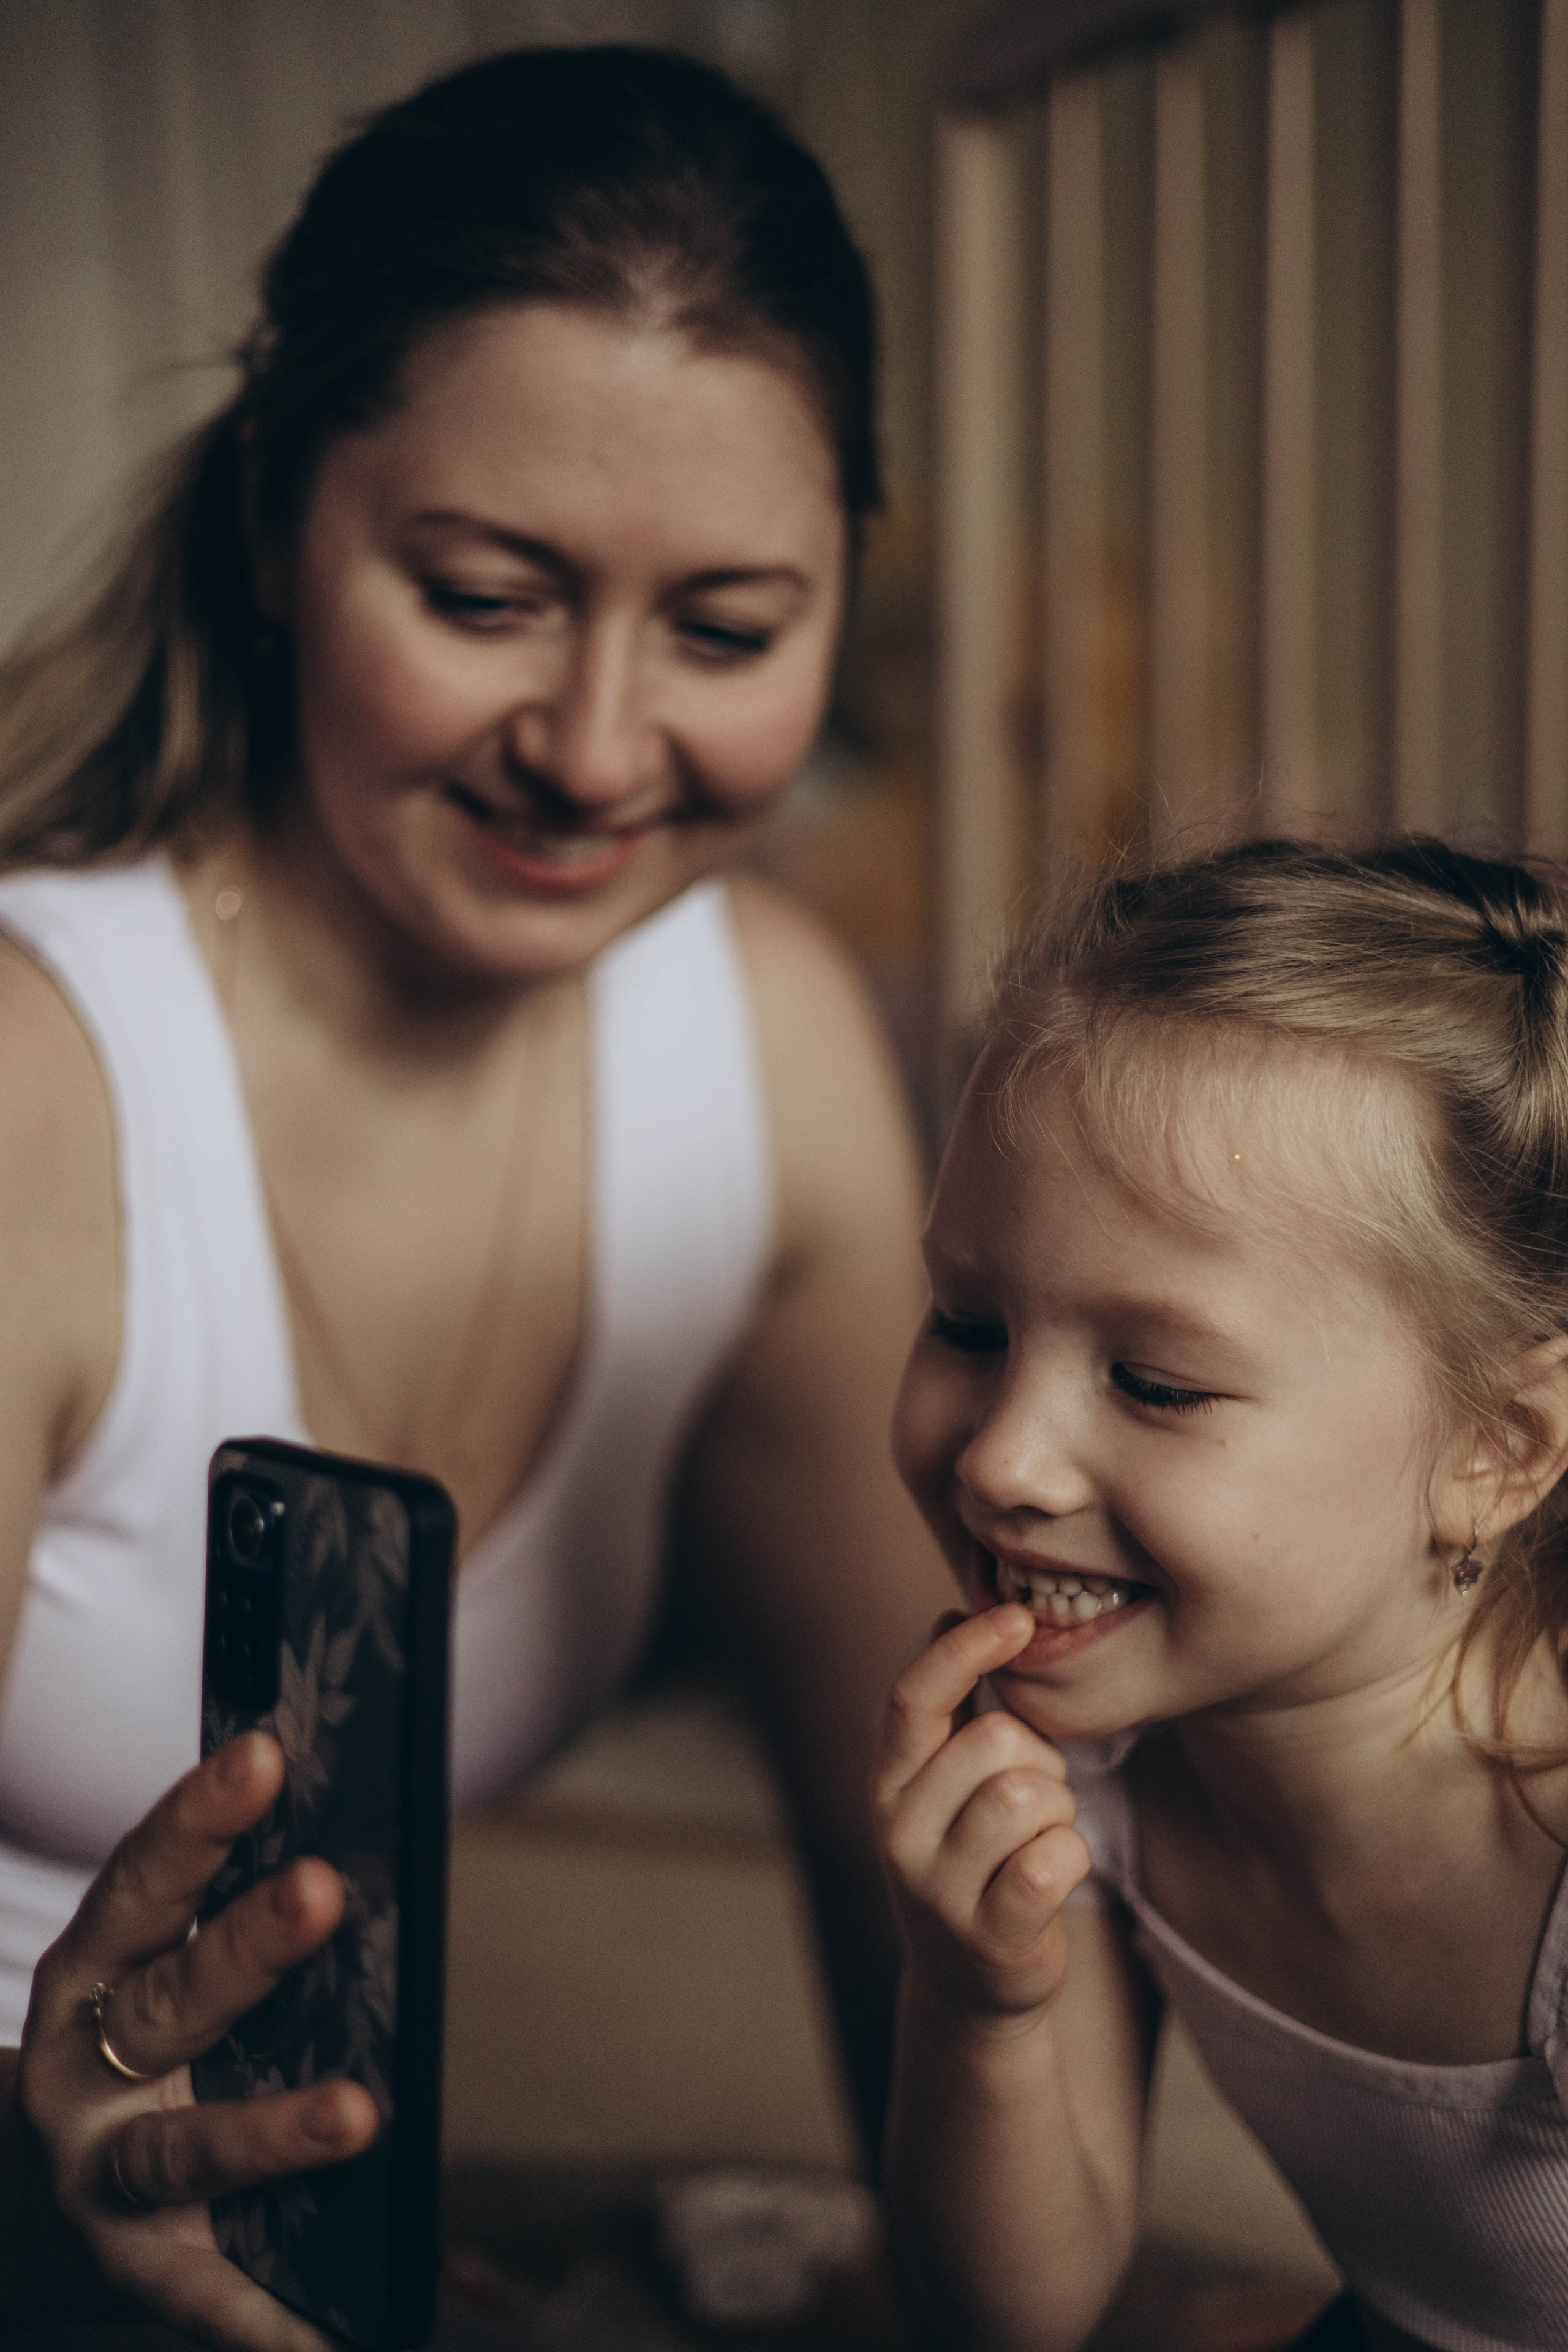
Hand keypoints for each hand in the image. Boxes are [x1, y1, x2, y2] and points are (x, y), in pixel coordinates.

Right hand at [7, 1731, 377, 2347]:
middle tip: (323, 1888)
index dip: (197, 1817)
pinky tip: (329, 2333)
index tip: (263, 1750)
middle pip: (169, 2000)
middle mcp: (82, 2069)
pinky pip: (203, 2294)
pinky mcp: (136, 2267)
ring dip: (270, 2131)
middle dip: (246, 1944)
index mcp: (92, 1973)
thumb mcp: (162, 1974)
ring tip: (358, 2114)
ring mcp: (101, 2174)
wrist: (34, 2190)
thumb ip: (242, 1923)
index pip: (142, 1880)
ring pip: (184, 2149)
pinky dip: (264, 2319)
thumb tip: (370, 1854)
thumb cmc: (142, 2045)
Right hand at [873, 1606, 1090, 2027]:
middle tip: (1033, 1795)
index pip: (913, 1697)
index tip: (1018, 1616)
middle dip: (1040, 1757)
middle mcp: (899, 1831)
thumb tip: (949, 1614)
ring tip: (1037, 1838)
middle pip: (996, 1740)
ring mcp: (939, 1890)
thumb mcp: (943, 1784)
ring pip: (1030, 1796)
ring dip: (1058, 1809)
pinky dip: (1071, 1857)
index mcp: (888, 1781)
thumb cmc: (972, 1857)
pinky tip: (1049, 1878)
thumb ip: (949, 1708)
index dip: (966, 1648)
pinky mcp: (990, 1937)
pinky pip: (1054, 1859)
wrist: (969, 1987)